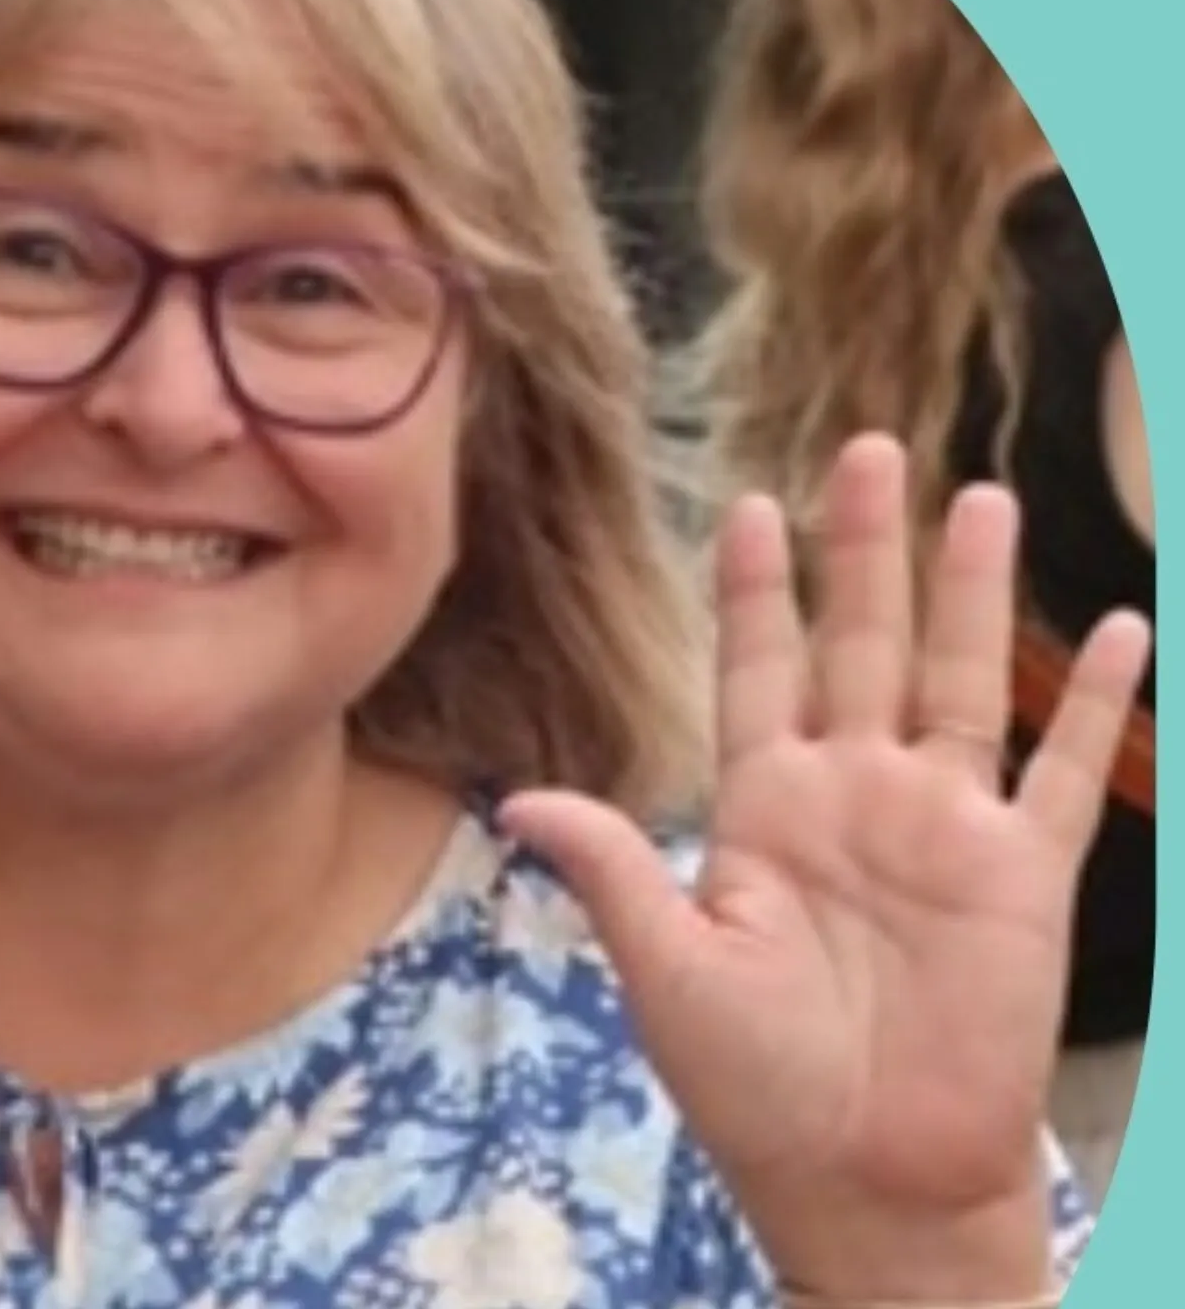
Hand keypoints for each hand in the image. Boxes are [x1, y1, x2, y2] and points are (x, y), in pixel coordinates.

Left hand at [500, 433, 1149, 1301]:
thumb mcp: (669, 969)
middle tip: (869, 448)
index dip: (758, 589)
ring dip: (971, 591)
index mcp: (764, 805)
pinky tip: (1118, 630)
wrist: (868, 1188)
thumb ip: (613, 869)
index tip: (752, 505)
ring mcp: (942, 828)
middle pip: (860, 641)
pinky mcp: (1023, 879)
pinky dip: (1093, 707)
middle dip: (864, 548)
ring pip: (962, 677)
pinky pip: (1065, 775)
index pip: (759, 666)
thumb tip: (517, 800)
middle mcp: (854, 795)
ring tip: (979, 497)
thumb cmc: (756, 1088)